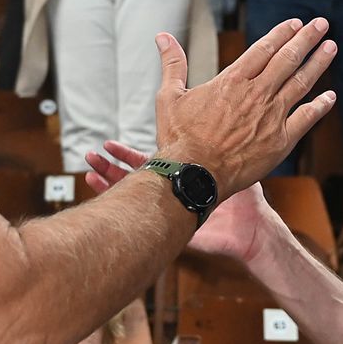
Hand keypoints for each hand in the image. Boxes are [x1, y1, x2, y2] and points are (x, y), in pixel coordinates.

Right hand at [86, 141, 276, 265]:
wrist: (251, 229)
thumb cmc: (246, 199)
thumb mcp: (230, 164)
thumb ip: (219, 144)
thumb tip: (218, 115)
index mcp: (180, 175)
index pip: (148, 162)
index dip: (127, 155)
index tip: (108, 144)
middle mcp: (170, 191)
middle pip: (134, 176)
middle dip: (111, 166)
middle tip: (91, 155)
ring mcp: (168, 210)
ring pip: (133, 195)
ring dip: (111, 183)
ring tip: (91, 171)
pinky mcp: (169, 227)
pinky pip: (141, 218)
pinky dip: (123, 208)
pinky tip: (109, 201)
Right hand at [141, 18, 336, 198]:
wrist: (193, 175)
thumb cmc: (178, 138)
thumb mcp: (169, 96)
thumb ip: (172, 64)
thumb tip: (162, 36)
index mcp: (232, 81)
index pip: (263, 49)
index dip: (281, 34)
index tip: (296, 23)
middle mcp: (256, 94)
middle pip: (287, 59)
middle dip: (306, 39)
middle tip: (321, 24)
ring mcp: (271, 117)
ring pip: (301, 83)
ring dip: (318, 63)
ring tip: (331, 47)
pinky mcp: (280, 141)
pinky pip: (306, 119)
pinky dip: (319, 106)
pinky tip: (330, 97)